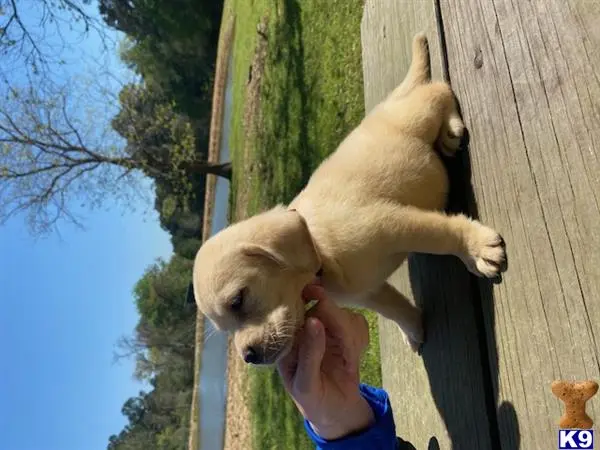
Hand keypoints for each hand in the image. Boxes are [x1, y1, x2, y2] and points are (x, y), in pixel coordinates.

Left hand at [277, 285, 373, 439]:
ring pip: (344, 315)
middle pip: (324, 308)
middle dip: (338, 325)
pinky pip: (358, 323)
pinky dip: (360, 340)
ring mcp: (327, 328)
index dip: (305, 297)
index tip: (315, 290)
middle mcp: (306, 329)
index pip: (294, 311)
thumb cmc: (313, 401)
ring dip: (351, 339)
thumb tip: (313, 319)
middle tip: (347, 351)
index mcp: (288, 340)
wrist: (338, 413)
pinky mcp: (346, 331)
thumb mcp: (306, 384)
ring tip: (348, 362)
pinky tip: (352, 358)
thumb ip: (309, 353)